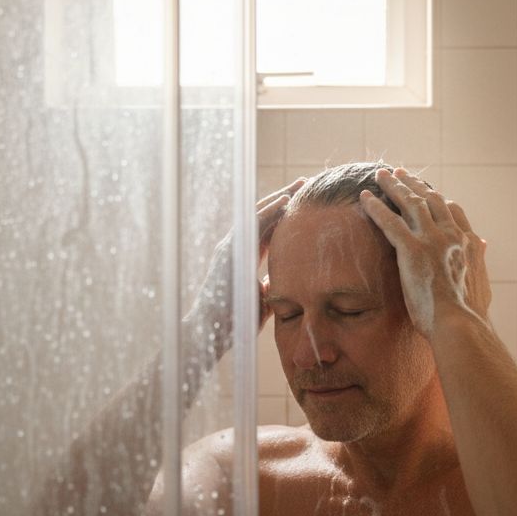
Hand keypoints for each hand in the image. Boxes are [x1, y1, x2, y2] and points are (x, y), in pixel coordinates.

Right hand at [186, 177, 306, 347]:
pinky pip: (252, 225)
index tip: (305, 203)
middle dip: (285, 199)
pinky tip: (286, 201)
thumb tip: (288, 281)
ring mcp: (231, 246)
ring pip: (258, 214)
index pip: (268, 229)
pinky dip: (269, 211)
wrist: (210, 331)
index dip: (285, 215)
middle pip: (264, 216)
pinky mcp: (230, 250)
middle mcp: (237, 247)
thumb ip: (272, 286)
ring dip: (280, 198)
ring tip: (301, 184)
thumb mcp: (261, 299)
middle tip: (306, 184)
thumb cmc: (234, 319)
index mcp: (246, 257)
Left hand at [359, 168, 490, 336]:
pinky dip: (376, 207)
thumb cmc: (469, 313)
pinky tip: (365, 197)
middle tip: (400, 173)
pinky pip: (389, 221)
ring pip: (409, 204)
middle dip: (414, 184)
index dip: (437, 199)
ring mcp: (431, 240)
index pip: (452, 210)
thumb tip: (484, 244)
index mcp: (468, 242)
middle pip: (430, 200)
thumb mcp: (482, 281)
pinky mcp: (412, 249)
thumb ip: (480, 259)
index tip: (427, 192)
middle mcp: (451, 235)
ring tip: (381, 174)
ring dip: (393, 186)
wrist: (460, 324)